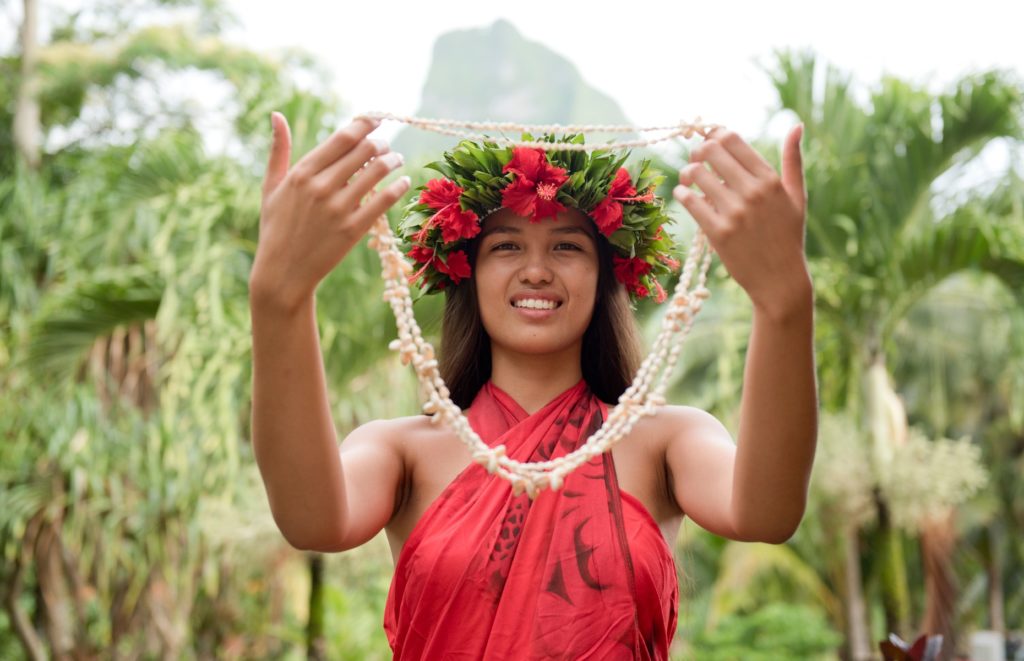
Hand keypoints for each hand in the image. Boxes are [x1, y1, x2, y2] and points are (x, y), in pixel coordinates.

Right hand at [251, 113, 409, 309]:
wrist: (283, 272)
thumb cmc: (276, 228)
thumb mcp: (270, 187)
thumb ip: (278, 150)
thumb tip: (277, 115)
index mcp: (301, 173)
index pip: (342, 138)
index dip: (364, 124)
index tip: (376, 119)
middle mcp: (320, 187)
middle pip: (364, 150)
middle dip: (380, 142)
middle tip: (386, 144)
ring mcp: (338, 209)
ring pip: (377, 172)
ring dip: (393, 160)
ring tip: (397, 159)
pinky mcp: (353, 229)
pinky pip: (384, 201)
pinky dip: (399, 187)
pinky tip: (404, 181)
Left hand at [673, 125, 810, 319]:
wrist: (780, 280)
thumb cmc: (788, 236)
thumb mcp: (797, 197)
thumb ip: (794, 160)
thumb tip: (796, 125)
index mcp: (770, 180)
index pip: (732, 140)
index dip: (714, 134)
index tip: (708, 142)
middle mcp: (753, 192)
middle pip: (711, 151)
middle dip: (697, 151)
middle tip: (695, 160)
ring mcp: (735, 213)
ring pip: (696, 174)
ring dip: (686, 172)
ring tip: (687, 179)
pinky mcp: (719, 233)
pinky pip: (690, 202)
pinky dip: (681, 194)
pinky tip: (683, 195)